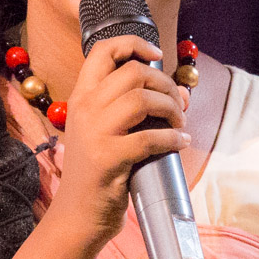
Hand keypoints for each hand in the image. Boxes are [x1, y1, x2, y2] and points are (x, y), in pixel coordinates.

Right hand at [50, 34, 190, 243]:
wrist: (78, 215)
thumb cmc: (99, 171)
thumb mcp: (105, 132)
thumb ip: (135, 108)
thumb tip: (180, 92)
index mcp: (81, 97)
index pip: (103, 51)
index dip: (134, 44)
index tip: (156, 54)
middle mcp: (84, 108)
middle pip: (133, 72)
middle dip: (165, 83)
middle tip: (177, 104)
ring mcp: (94, 133)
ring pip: (142, 98)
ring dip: (171, 109)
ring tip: (179, 124)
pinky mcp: (108, 158)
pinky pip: (150, 137)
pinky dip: (172, 138)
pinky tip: (180, 143)